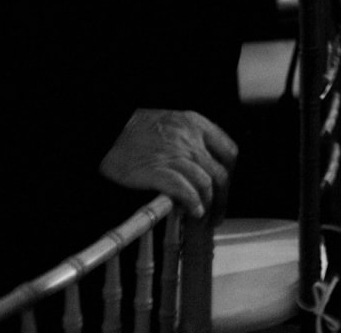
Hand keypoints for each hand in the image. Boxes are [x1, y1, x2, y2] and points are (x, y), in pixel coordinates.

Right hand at [99, 108, 237, 220]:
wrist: (109, 131)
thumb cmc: (135, 128)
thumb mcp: (172, 122)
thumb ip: (191, 138)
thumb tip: (203, 164)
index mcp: (195, 124)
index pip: (228, 151)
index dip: (230, 173)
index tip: (225, 187)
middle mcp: (190, 139)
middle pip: (221, 173)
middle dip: (223, 198)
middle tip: (218, 212)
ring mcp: (175, 155)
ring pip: (206, 184)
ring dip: (210, 205)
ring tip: (205, 217)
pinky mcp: (158, 172)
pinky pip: (186, 191)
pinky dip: (193, 204)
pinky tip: (194, 211)